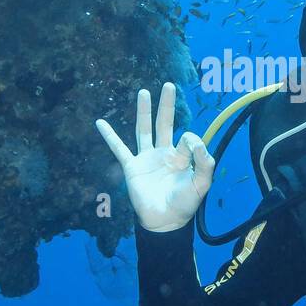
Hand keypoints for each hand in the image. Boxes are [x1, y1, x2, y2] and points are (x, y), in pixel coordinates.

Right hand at [95, 82, 214, 232]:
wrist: (165, 220)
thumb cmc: (185, 204)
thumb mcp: (202, 183)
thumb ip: (204, 162)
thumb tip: (194, 139)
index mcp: (181, 156)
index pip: (186, 137)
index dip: (191, 141)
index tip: (192, 151)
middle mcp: (163, 153)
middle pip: (165, 123)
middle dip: (166, 105)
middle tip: (169, 85)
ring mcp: (146, 158)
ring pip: (144, 129)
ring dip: (143, 111)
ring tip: (143, 92)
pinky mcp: (132, 166)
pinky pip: (119, 148)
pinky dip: (110, 136)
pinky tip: (101, 122)